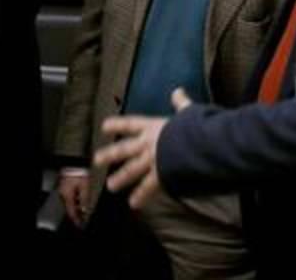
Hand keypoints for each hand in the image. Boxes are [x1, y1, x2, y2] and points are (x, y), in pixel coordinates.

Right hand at [57, 172, 91, 227]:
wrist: (75, 160)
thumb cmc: (79, 171)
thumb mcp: (85, 187)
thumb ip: (85, 200)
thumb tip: (86, 210)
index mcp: (67, 195)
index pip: (71, 212)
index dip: (77, 220)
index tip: (81, 225)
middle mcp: (63, 193)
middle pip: (70, 208)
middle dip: (77, 214)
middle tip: (83, 219)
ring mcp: (62, 189)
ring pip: (69, 202)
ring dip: (76, 207)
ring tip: (83, 210)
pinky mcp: (64, 184)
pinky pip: (69, 196)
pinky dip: (75, 200)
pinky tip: (80, 200)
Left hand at [93, 88, 191, 208]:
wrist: (199, 144)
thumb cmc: (194, 126)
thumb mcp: (187, 112)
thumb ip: (180, 103)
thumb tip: (178, 92)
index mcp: (154, 127)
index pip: (131, 124)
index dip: (117, 125)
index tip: (104, 126)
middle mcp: (148, 143)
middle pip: (124, 149)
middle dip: (110, 154)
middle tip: (97, 160)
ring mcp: (152, 160)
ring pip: (132, 170)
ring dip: (121, 178)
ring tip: (111, 186)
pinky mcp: (160, 175)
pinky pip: (148, 187)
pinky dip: (141, 196)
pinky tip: (133, 204)